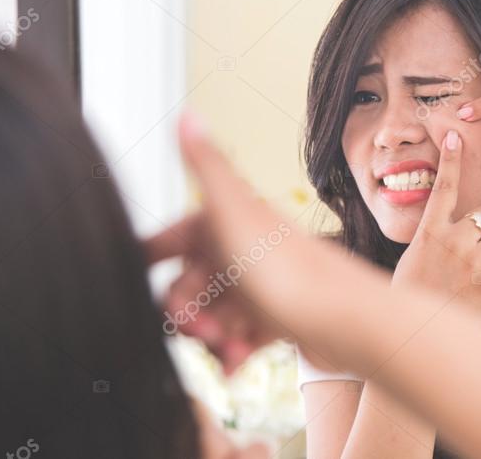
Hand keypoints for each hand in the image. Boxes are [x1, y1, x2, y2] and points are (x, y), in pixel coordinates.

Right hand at [145, 111, 347, 373]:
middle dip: (185, 309)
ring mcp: (260, 286)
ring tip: (225, 349)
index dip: (152, 258)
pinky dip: (232, 352)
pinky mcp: (277, 319)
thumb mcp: (235, 212)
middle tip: (200, 327)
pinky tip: (235, 366)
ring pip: (213, 314)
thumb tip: (186, 114)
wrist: (346, 319)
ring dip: (209, 336)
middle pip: (189, 284)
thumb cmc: (289, 269)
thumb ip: (206, 166)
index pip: (174, 236)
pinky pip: (240, 338)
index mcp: (230, 220)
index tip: (133, 278)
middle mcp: (244, 250)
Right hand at [391, 129, 480, 320]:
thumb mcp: (415, 258)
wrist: (418, 336)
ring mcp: (473, 261)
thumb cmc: (416, 296)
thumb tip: (458, 224)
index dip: (451, 160)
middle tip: (467, 260)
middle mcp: (452, 241)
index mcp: (428, 232)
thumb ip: (437, 236)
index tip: (455, 136)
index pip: (443, 188)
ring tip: (475, 277)